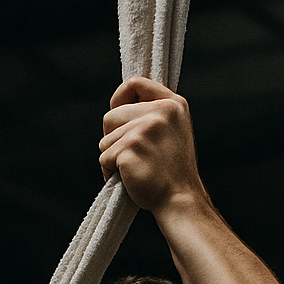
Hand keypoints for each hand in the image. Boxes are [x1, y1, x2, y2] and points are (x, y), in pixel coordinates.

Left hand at [99, 77, 205, 213]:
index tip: (116, 112)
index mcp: (173, 105)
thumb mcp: (174, 132)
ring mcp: (144, 129)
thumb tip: (121, 107)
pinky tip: (127, 180)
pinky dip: (109, 172)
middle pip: (111, 116)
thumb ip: (155, 115)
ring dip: (112, 157)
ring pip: (105, 139)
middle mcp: (160, 112)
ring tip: (132, 170)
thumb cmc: (172, 173)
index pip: (135, 83)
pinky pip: (104, 157)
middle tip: (128, 155)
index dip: (119, 98)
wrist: (179, 200)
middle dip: (112, 138)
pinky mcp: (130, 147)